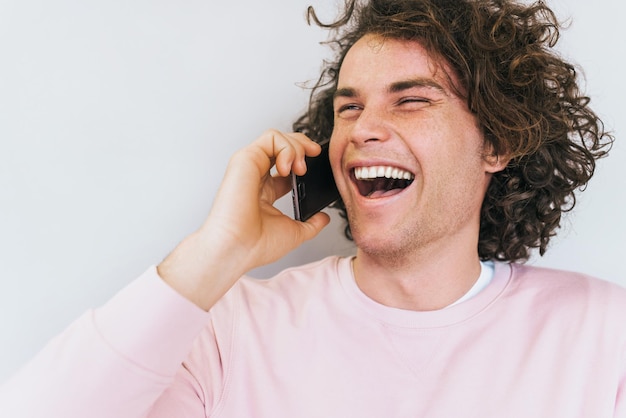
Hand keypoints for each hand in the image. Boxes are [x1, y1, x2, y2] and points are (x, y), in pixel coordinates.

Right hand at [157, 130, 330, 309]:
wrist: (237, 248)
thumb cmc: (255, 245)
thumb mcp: (294, 232)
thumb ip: (311, 223)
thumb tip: (324, 218)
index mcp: (265, 191)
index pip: (286, 165)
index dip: (304, 161)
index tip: (318, 168)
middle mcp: (256, 176)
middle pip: (282, 146)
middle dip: (303, 145)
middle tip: (315, 156)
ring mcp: (250, 166)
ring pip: (277, 138)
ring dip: (296, 146)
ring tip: (300, 168)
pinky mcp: (245, 159)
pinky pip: (271, 138)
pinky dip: (287, 146)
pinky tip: (290, 167)